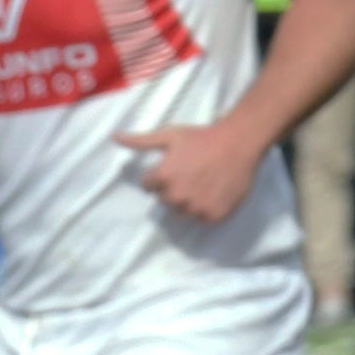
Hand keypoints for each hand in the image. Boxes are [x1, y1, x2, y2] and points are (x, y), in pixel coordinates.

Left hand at [117, 117, 265, 222]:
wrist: (239, 142)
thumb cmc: (202, 137)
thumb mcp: (169, 135)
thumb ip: (141, 141)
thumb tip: (115, 137)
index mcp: (163, 178)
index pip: (148, 186)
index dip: (160, 176)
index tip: (175, 166)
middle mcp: (177, 197)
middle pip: (165, 201)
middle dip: (173, 190)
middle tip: (190, 174)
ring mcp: (197, 209)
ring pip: (183, 213)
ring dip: (189, 202)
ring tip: (203, 183)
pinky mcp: (214, 216)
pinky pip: (203, 219)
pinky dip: (206, 210)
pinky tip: (214, 192)